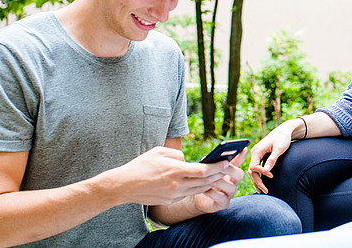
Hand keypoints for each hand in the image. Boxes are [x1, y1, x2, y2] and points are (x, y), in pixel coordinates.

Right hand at [103, 146, 230, 206]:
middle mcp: (176, 185)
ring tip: (218, 175)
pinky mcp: (170, 201)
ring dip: (209, 183)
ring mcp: (173, 195)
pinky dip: (197, 188)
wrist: (124, 185)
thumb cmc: (142, 165)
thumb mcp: (160, 152)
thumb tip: (188, 160)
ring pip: (198, 189)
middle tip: (227, 168)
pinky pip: (188, 194)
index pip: (202, 170)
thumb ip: (178, 154)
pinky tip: (202, 183)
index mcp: (175, 170)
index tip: (226, 162)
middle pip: (204, 181)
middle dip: (217, 175)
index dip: (217, 167)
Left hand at [191, 148, 247, 213]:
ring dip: (220, 181)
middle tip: (222, 165)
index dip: (241, 156)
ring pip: (231, 187)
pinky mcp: (224, 204)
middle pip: (239, 174)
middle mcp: (233, 182)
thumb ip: (209, 164)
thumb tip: (207, 158)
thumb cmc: (202, 180)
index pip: (238, 162)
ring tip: (209, 178)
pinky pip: (222, 198)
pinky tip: (205, 189)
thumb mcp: (206, 170)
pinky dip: (213, 193)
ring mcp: (229, 193)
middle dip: (231, 169)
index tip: (243, 148)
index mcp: (230, 171)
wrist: (196, 197)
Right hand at [248, 121, 297, 193]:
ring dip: (257, 181)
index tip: (271, 176)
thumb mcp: (279, 148)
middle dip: (258, 181)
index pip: (254, 166)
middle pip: (251, 171)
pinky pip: (256, 169)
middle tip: (265, 191)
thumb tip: (266, 171)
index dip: (261, 173)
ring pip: (253, 171)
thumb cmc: (283, 138)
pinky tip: (261, 184)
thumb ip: (272, 159)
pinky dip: (258, 177)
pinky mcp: (260, 157)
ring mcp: (256, 155)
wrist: (284, 131)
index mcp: (257, 150)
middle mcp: (254, 153)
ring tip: (262, 191)